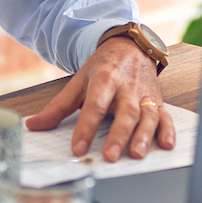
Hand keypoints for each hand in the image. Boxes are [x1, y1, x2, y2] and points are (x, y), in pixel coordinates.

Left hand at [24, 37, 173, 162]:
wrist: (132, 47)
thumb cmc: (105, 67)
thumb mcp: (79, 82)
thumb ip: (58, 107)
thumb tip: (34, 125)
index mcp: (105, 79)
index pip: (95, 105)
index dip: (86, 127)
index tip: (78, 148)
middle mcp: (127, 87)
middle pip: (125, 112)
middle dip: (119, 135)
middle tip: (110, 156)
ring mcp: (145, 95)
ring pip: (148, 115)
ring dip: (144, 135)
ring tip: (137, 154)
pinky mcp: (157, 101)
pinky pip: (165, 116)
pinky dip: (168, 130)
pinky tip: (167, 144)